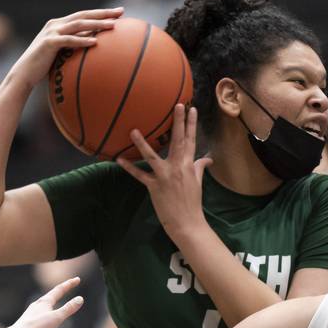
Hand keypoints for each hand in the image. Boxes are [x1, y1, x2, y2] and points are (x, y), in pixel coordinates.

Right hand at [9, 8, 122, 88]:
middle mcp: (56, 24)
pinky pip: (69, 41)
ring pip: (78, 24)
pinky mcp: (48, 43)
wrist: (24, 73)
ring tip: (113, 26)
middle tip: (121, 12)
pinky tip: (95, 42)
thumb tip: (94, 51)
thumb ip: (74, 48)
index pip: (84, 15)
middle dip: (103, 12)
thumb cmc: (45, 66)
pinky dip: (82, 40)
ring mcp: (52, 32)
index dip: (101, 13)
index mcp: (60, 25)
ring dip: (97, 24)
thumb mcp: (62, 54)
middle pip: (84, 15)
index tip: (119, 13)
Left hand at [11, 277, 83, 327]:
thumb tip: (80, 299)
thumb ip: (68, 308)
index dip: (69, 284)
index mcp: (45, 301)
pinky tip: (44, 315)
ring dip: (53, 299)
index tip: (77, 279)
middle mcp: (38, 304)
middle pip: (52, 294)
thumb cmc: (37, 327)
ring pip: (45, 303)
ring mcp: (32, 312)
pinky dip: (48, 309)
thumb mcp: (57, 318)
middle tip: (69, 285)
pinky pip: (41, 311)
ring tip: (56, 298)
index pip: (60, 289)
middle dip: (61, 290)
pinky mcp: (29, 321)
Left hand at [116, 104, 212, 240]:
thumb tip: (208, 159)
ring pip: (152, 157)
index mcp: (189, 166)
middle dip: (178, 122)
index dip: (191, 124)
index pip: (191, 141)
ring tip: (133, 130)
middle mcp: (177, 168)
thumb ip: (200, 168)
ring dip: (142, 143)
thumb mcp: (198, 183)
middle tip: (178, 105)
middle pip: (178, 141)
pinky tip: (119, 159)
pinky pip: (140, 175)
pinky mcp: (153, 186)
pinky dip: (129, 168)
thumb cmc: (192, 203)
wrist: (187, 223)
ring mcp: (165, 176)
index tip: (192, 109)